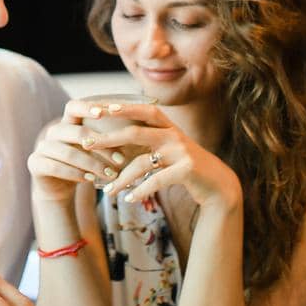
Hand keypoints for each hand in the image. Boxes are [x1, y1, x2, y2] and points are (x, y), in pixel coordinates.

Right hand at [27, 100, 128, 202]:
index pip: (73, 107)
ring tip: (110, 174)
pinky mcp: (35, 163)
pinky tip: (90, 180)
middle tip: (120, 160)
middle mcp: (53, 132)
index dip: (87, 108)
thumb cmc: (81, 165)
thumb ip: (106, 140)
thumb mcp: (93, 150)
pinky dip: (75, 173)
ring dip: (92, 164)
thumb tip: (136, 131)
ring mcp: (42, 147)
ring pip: (68, 152)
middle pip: (75, 132)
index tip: (104, 113)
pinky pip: (55, 167)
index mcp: (67, 123)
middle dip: (100, 146)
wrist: (57, 187)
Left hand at [76, 100, 239, 212]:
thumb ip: (149, 141)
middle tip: (87, 143)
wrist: (218, 185)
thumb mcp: (169, 148)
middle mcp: (174, 135)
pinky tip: (129, 198)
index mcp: (168, 126)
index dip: (122, 107)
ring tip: (108, 190)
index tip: (98, 108)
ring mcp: (181, 151)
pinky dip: (141, 190)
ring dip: (122, 178)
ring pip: (142, 162)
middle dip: (109, 138)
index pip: (143, 110)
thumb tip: (115, 140)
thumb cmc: (186, 167)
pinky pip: (156, 180)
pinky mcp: (186, 170)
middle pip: (135, 132)